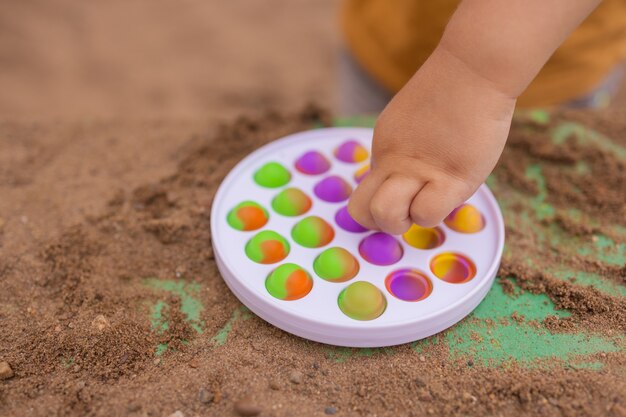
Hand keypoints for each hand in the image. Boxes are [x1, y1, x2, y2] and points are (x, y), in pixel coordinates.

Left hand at [348, 46, 515, 233]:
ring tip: (429, 200)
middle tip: (409, 208)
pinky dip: (433, 213)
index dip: (377, 208)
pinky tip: (449, 192)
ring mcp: (417, 170)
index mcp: (383, 148)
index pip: (362, 194)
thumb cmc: (454, 89)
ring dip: (405, 221)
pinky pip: (426, 214)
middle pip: (360, 210)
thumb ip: (405, 148)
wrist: (474, 67)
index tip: (402, 200)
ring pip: (386, 216)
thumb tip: (409, 180)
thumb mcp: (414, 120)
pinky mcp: (451, 177)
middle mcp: (391, 161)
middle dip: (381, 221)